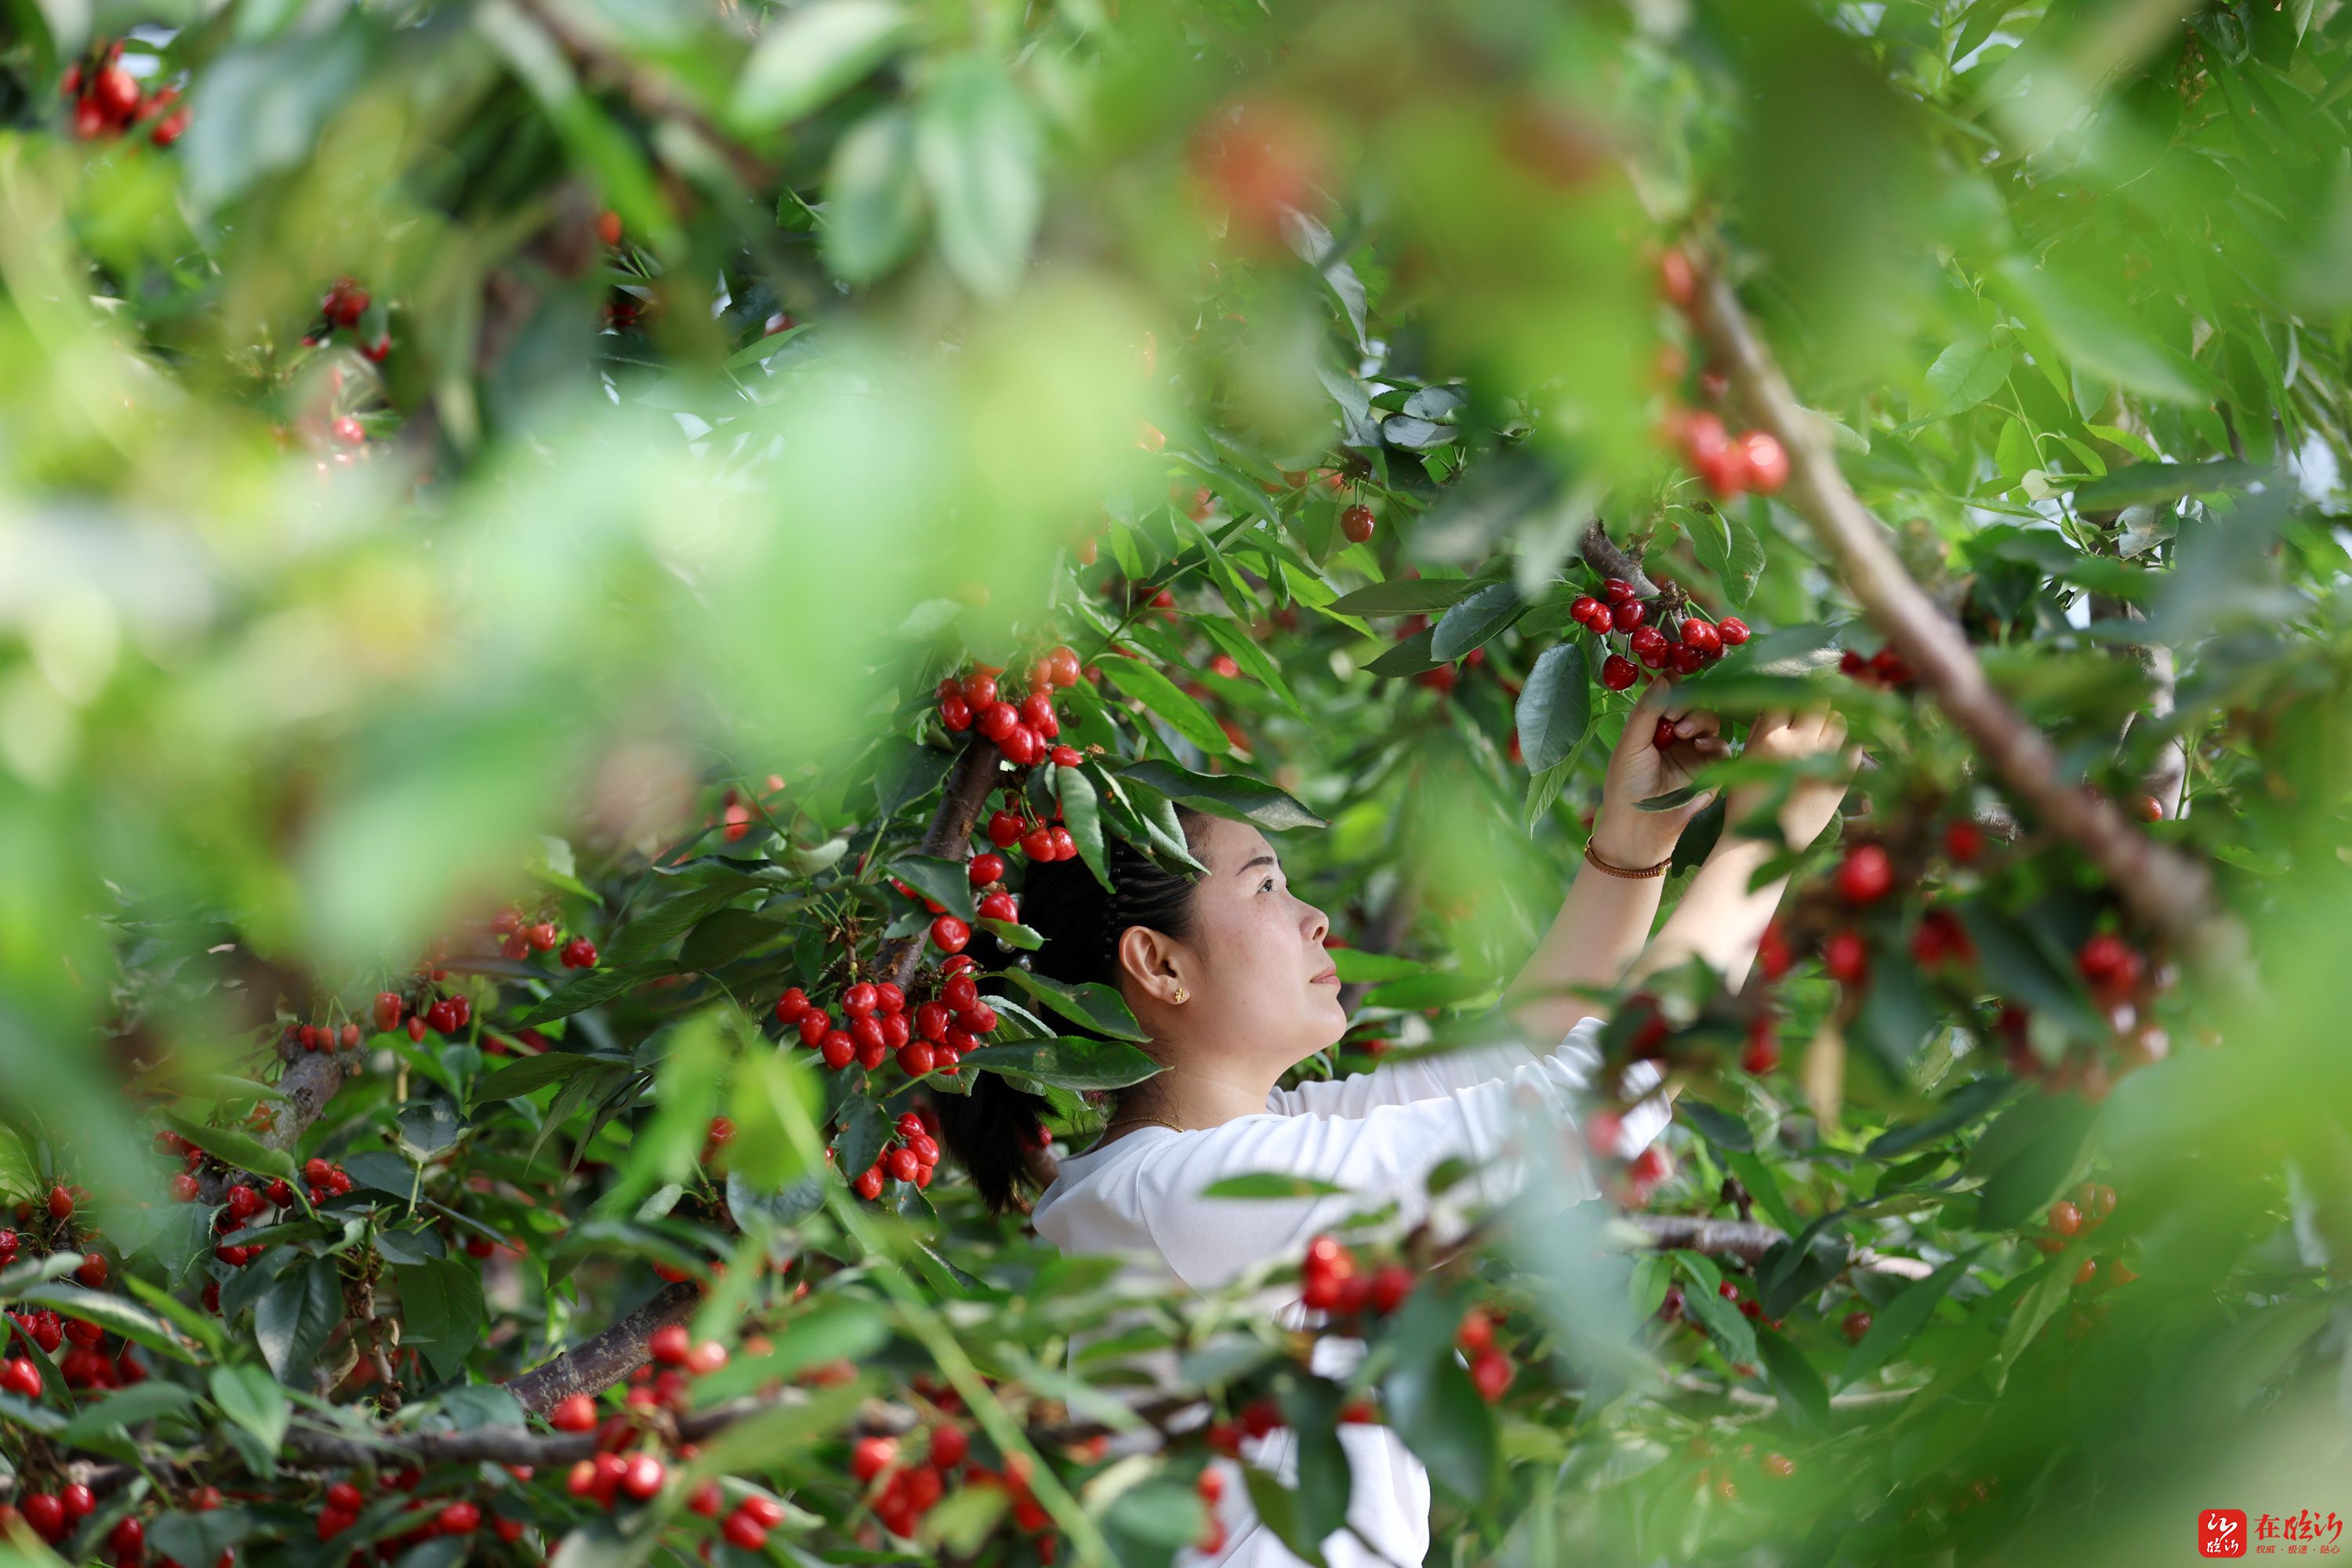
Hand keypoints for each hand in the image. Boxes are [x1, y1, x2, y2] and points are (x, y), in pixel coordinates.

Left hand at [1591, 678, 1729, 866]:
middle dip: (1688, 703)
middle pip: (1697, 706)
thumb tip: (1666, 676)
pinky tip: (1699, 746)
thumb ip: (1647, 710)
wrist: (1636, 827)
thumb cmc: (1626, 785)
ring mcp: (1697, 754)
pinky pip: (1724, 749)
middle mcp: (1679, 738)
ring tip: (1681, 732)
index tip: (1676, 673)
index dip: (1677, 686)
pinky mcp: (1713, 772)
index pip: (1673, 698)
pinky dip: (1715, 743)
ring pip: (1712, 723)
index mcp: (1657, 728)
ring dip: (1700, 720)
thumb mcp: (1631, 743)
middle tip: (1674, 713)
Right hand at [1724, 709, 1856, 850]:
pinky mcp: (1839, 779)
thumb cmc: (1745, 802)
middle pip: (1817, 703)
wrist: (1760, 846)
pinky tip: (1838, 749)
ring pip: (1839, 721)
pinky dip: (1848, 743)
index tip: (1790, 698)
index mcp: (1770, 738)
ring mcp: (1823, 761)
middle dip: (1813, 704)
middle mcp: (1800, 744)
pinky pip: (1854, 748)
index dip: (1787, 694)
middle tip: (1810, 710)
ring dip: (1832, 721)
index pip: (1784, 696)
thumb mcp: (1744, 760)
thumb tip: (1776, 703)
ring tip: (1824, 729)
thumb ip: (1761, 730)